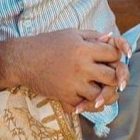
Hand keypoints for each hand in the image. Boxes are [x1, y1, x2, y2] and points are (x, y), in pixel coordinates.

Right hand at [0, 28, 129, 111]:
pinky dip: (91, 104)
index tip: (111, 58)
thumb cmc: (47, 43)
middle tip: (112, 76)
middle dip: (116, 77)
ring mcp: (74, 84)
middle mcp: (81, 67)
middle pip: (113, 77)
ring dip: (106, 94)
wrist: (23, 60)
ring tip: (104, 90)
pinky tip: (90, 98)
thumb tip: (111, 38)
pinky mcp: (66, 97)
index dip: (116, 56)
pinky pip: (87, 106)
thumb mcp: (70, 33)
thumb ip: (92, 36)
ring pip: (103, 95)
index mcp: (83, 48)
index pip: (114, 55)